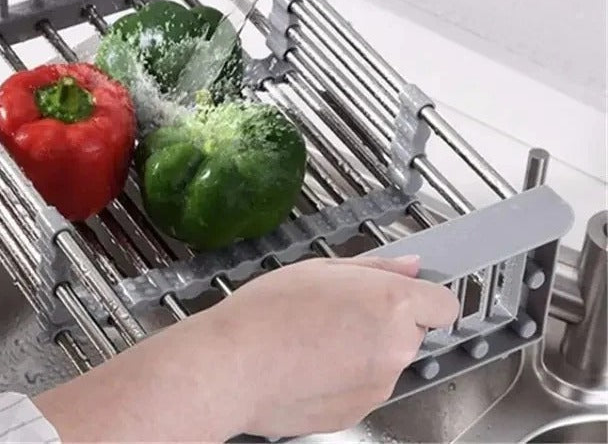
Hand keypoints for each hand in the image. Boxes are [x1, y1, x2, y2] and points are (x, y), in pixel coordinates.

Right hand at [33, 255, 459, 441]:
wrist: (234, 366)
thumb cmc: (268, 311)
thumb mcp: (318, 269)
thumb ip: (373, 266)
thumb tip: (408, 265)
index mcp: (391, 303)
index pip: (444, 303)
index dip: (425, 296)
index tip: (406, 294)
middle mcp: (395, 347)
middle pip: (412, 332)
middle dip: (385, 321)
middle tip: (340, 310)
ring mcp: (380, 385)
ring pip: (386, 360)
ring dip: (364, 349)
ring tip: (315, 338)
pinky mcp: (360, 413)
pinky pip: (365, 386)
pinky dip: (346, 376)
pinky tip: (309, 364)